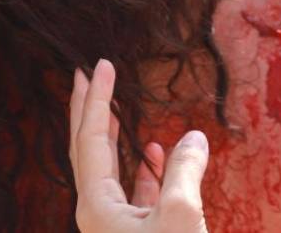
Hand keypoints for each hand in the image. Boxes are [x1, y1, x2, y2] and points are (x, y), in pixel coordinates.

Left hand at [69, 59, 209, 232]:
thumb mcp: (180, 214)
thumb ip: (184, 169)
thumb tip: (194, 136)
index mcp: (96, 206)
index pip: (91, 139)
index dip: (98, 98)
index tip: (102, 64)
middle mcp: (98, 212)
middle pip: (88, 149)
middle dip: (88, 110)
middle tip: (86, 74)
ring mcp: (115, 225)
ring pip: (110, 170)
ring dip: (114, 134)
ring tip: (116, 105)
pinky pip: (133, 191)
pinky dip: (143, 168)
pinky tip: (155, 151)